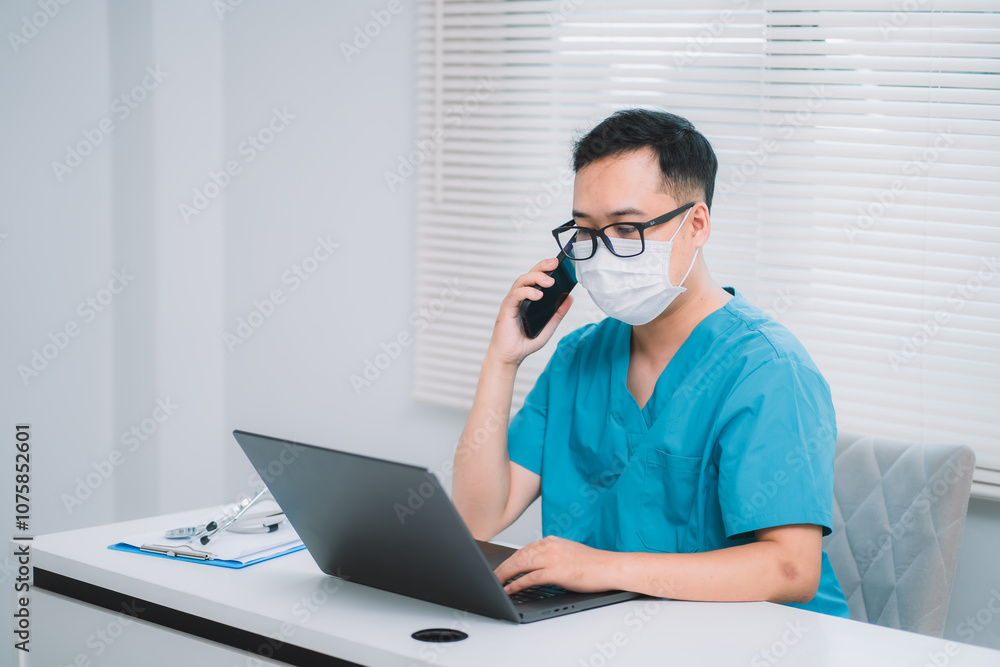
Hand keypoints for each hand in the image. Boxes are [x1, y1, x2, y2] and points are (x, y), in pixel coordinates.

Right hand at [486, 258, 573, 366]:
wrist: (510, 357)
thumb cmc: (524, 342)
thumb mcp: (548, 327)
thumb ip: (558, 313)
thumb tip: (570, 298)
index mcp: (528, 299)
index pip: (536, 279)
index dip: (545, 268)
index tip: (558, 263)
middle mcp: (519, 298)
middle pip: (528, 276)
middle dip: (541, 267)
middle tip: (554, 264)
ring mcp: (512, 303)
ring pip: (521, 282)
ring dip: (535, 279)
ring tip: (549, 282)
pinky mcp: (506, 309)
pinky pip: (515, 296)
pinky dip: (526, 292)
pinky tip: (537, 295)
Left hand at [493, 536, 616, 594]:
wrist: (609, 567)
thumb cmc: (593, 564)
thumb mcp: (568, 553)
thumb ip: (552, 556)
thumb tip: (538, 566)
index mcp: (552, 541)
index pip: (524, 549)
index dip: (510, 559)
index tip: (501, 567)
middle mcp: (550, 546)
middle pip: (518, 555)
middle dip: (503, 567)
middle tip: (492, 576)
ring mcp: (553, 558)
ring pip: (521, 564)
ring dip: (505, 574)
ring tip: (496, 582)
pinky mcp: (557, 572)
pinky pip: (531, 578)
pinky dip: (517, 583)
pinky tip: (510, 588)